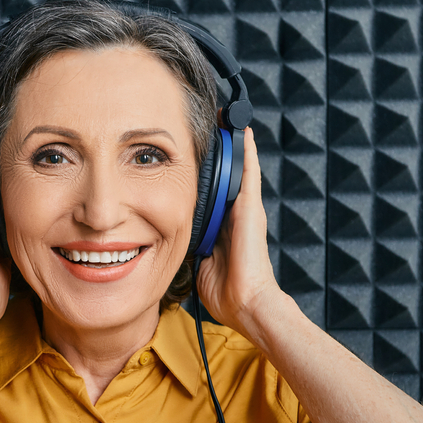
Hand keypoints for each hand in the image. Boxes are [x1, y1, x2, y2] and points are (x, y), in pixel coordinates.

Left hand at [196, 127, 285, 339]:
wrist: (246, 303)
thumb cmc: (226, 290)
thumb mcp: (200, 261)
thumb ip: (192, 244)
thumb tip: (170, 237)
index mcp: (223, 226)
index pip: (212, 191)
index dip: (205, 171)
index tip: (194, 151)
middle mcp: (237, 214)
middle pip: (226, 175)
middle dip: (220, 151)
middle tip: (211, 123)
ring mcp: (246, 211)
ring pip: (239, 169)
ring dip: (234, 145)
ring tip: (227, 118)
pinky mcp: (251, 210)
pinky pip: (249, 175)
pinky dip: (246, 153)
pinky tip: (242, 132)